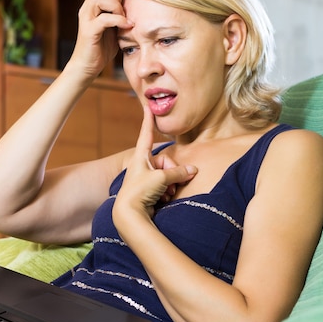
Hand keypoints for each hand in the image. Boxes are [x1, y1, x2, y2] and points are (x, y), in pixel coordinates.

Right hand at [67, 0, 132, 79]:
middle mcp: (86, 9)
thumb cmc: (101, 48)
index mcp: (91, 5)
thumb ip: (119, 13)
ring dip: (115, 5)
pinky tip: (126, 26)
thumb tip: (135, 2)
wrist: (87, 67)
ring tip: (123, 18)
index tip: (122, 2)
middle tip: (123, 11)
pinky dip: (118, 20)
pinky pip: (103, 19)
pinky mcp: (89, 32)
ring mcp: (86, 19)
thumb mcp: (113, 26)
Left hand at [113, 106, 196, 228]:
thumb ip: (179, 173)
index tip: (147, 106)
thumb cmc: (140, 192)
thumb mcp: (161, 178)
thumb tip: (193, 170)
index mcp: (140, 157)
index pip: (147, 134)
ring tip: (166, 194)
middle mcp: (142, 165)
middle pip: (165, 162)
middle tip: (171, 185)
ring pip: (167, 176)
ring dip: (170, 185)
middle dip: (172, 173)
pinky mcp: (148, 191)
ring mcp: (145, 178)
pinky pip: (164, 187)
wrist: (129, 215)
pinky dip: (166, 192)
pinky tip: (164, 200)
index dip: (148, 120)